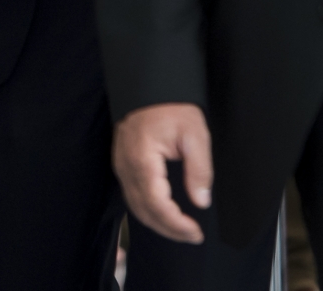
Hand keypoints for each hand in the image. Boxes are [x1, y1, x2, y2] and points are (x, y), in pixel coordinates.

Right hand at [113, 102, 212, 243]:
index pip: (157, 204)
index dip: (176, 224)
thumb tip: (201, 201)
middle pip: (143, 210)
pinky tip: (164, 213)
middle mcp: (126, 167)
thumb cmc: (171, 106)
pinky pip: (132, 195)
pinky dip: (148, 210)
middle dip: (168, 229)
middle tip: (192, 236)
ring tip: (181, 229)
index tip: (195, 232)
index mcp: (142, 160)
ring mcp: (121, 166)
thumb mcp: (195, 134)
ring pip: (135, 206)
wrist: (148, 86)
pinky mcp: (122, 164)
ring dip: (157, 223)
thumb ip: (199, 170)